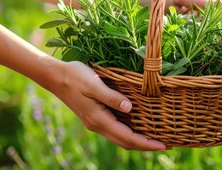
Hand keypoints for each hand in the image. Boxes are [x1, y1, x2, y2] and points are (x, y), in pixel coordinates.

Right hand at [48, 61, 166, 150]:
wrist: (54, 77)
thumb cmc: (75, 77)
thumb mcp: (94, 84)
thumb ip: (111, 97)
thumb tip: (130, 108)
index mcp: (99, 119)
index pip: (128, 137)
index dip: (147, 143)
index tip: (163, 145)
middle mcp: (98, 125)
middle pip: (125, 142)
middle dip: (146, 145)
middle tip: (166, 144)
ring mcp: (96, 122)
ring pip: (120, 138)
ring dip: (138, 141)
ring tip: (155, 138)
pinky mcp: (95, 117)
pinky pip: (116, 130)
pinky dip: (129, 133)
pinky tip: (137, 127)